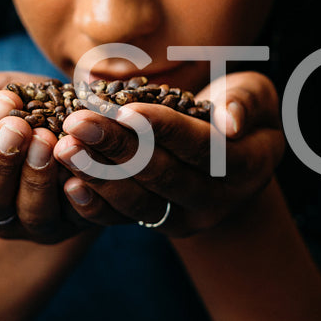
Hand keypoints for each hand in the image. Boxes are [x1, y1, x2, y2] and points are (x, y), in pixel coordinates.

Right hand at [0, 71, 96, 242]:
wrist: (81, 124)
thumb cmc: (30, 106)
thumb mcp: (0, 93)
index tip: (2, 100)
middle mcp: (1, 213)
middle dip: (2, 161)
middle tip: (18, 126)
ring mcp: (40, 224)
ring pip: (34, 215)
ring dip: (38, 178)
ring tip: (48, 139)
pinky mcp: (78, 224)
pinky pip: (78, 218)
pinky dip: (80, 200)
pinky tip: (79, 175)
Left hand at [52, 70, 284, 236]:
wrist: (232, 157)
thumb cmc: (240, 110)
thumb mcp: (256, 96)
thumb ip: (246, 101)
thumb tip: (230, 122)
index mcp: (245, 166)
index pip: (199, 147)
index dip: (163, 130)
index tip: (124, 109)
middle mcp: (215, 200)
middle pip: (162, 175)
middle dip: (116, 148)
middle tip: (77, 122)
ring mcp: (184, 218)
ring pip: (138, 202)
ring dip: (97, 175)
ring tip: (64, 148)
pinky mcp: (157, 224)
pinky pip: (123, 220)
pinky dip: (94, 206)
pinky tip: (66, 184)